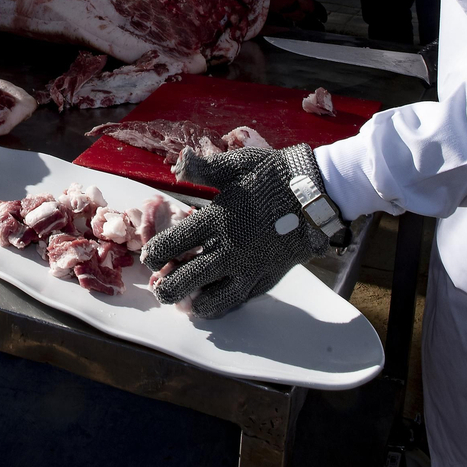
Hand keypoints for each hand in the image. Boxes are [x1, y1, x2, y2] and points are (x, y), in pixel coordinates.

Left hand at [141, 143, 336, 317]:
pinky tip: (216, 299)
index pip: (174, 245)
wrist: (315, 195)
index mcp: (216, 220)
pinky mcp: (268, 278)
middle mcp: (230, 248)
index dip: (155, 253)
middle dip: (167, 287)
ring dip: (196, 302)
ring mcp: (250, 267)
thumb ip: (203, 169)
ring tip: (187, 301)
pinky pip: (241, 298)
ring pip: (215, 298)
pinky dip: (225, 303)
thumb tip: (179, 163)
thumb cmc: (273, 176)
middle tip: (160, 288)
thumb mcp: (235, 166)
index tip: (151, 256)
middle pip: (188, 278)